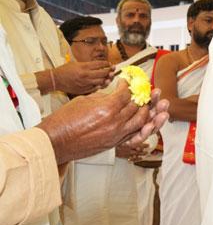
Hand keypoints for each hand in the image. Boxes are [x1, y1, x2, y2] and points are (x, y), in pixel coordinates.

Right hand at [36, 81, 169, 163]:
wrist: (55, 142)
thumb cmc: (64, 120)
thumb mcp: (84, 101)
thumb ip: (103, 97)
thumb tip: (115, 93)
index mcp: (107, 108)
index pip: (126, 93)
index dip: (127, 85)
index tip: (126, 81)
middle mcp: (115, 122)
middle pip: (137, 106)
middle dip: (139, 96)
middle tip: (139, 91)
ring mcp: (116, 134)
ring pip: (140, 121)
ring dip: (145, 111)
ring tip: (143, 104)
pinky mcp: (114, 143)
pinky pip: (134, 133)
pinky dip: (140, 125)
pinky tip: (140, 118)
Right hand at [52, 61, 112, 94]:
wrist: (55, 80)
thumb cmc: (65, 70)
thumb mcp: (76, 63)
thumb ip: (88, 65)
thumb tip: (99, 65)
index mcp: (83, 67)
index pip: (100, 64)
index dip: (106, 64)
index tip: (109, 64)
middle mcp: (85, 75)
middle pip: (103, 73)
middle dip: (109, 71)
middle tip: (113, 70)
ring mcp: (85, 83)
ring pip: (101, 81)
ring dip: (107, 79)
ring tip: (110, 77)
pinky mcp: (83, 90)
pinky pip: (95, 88)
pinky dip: (100, 86)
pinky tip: (102, 83)